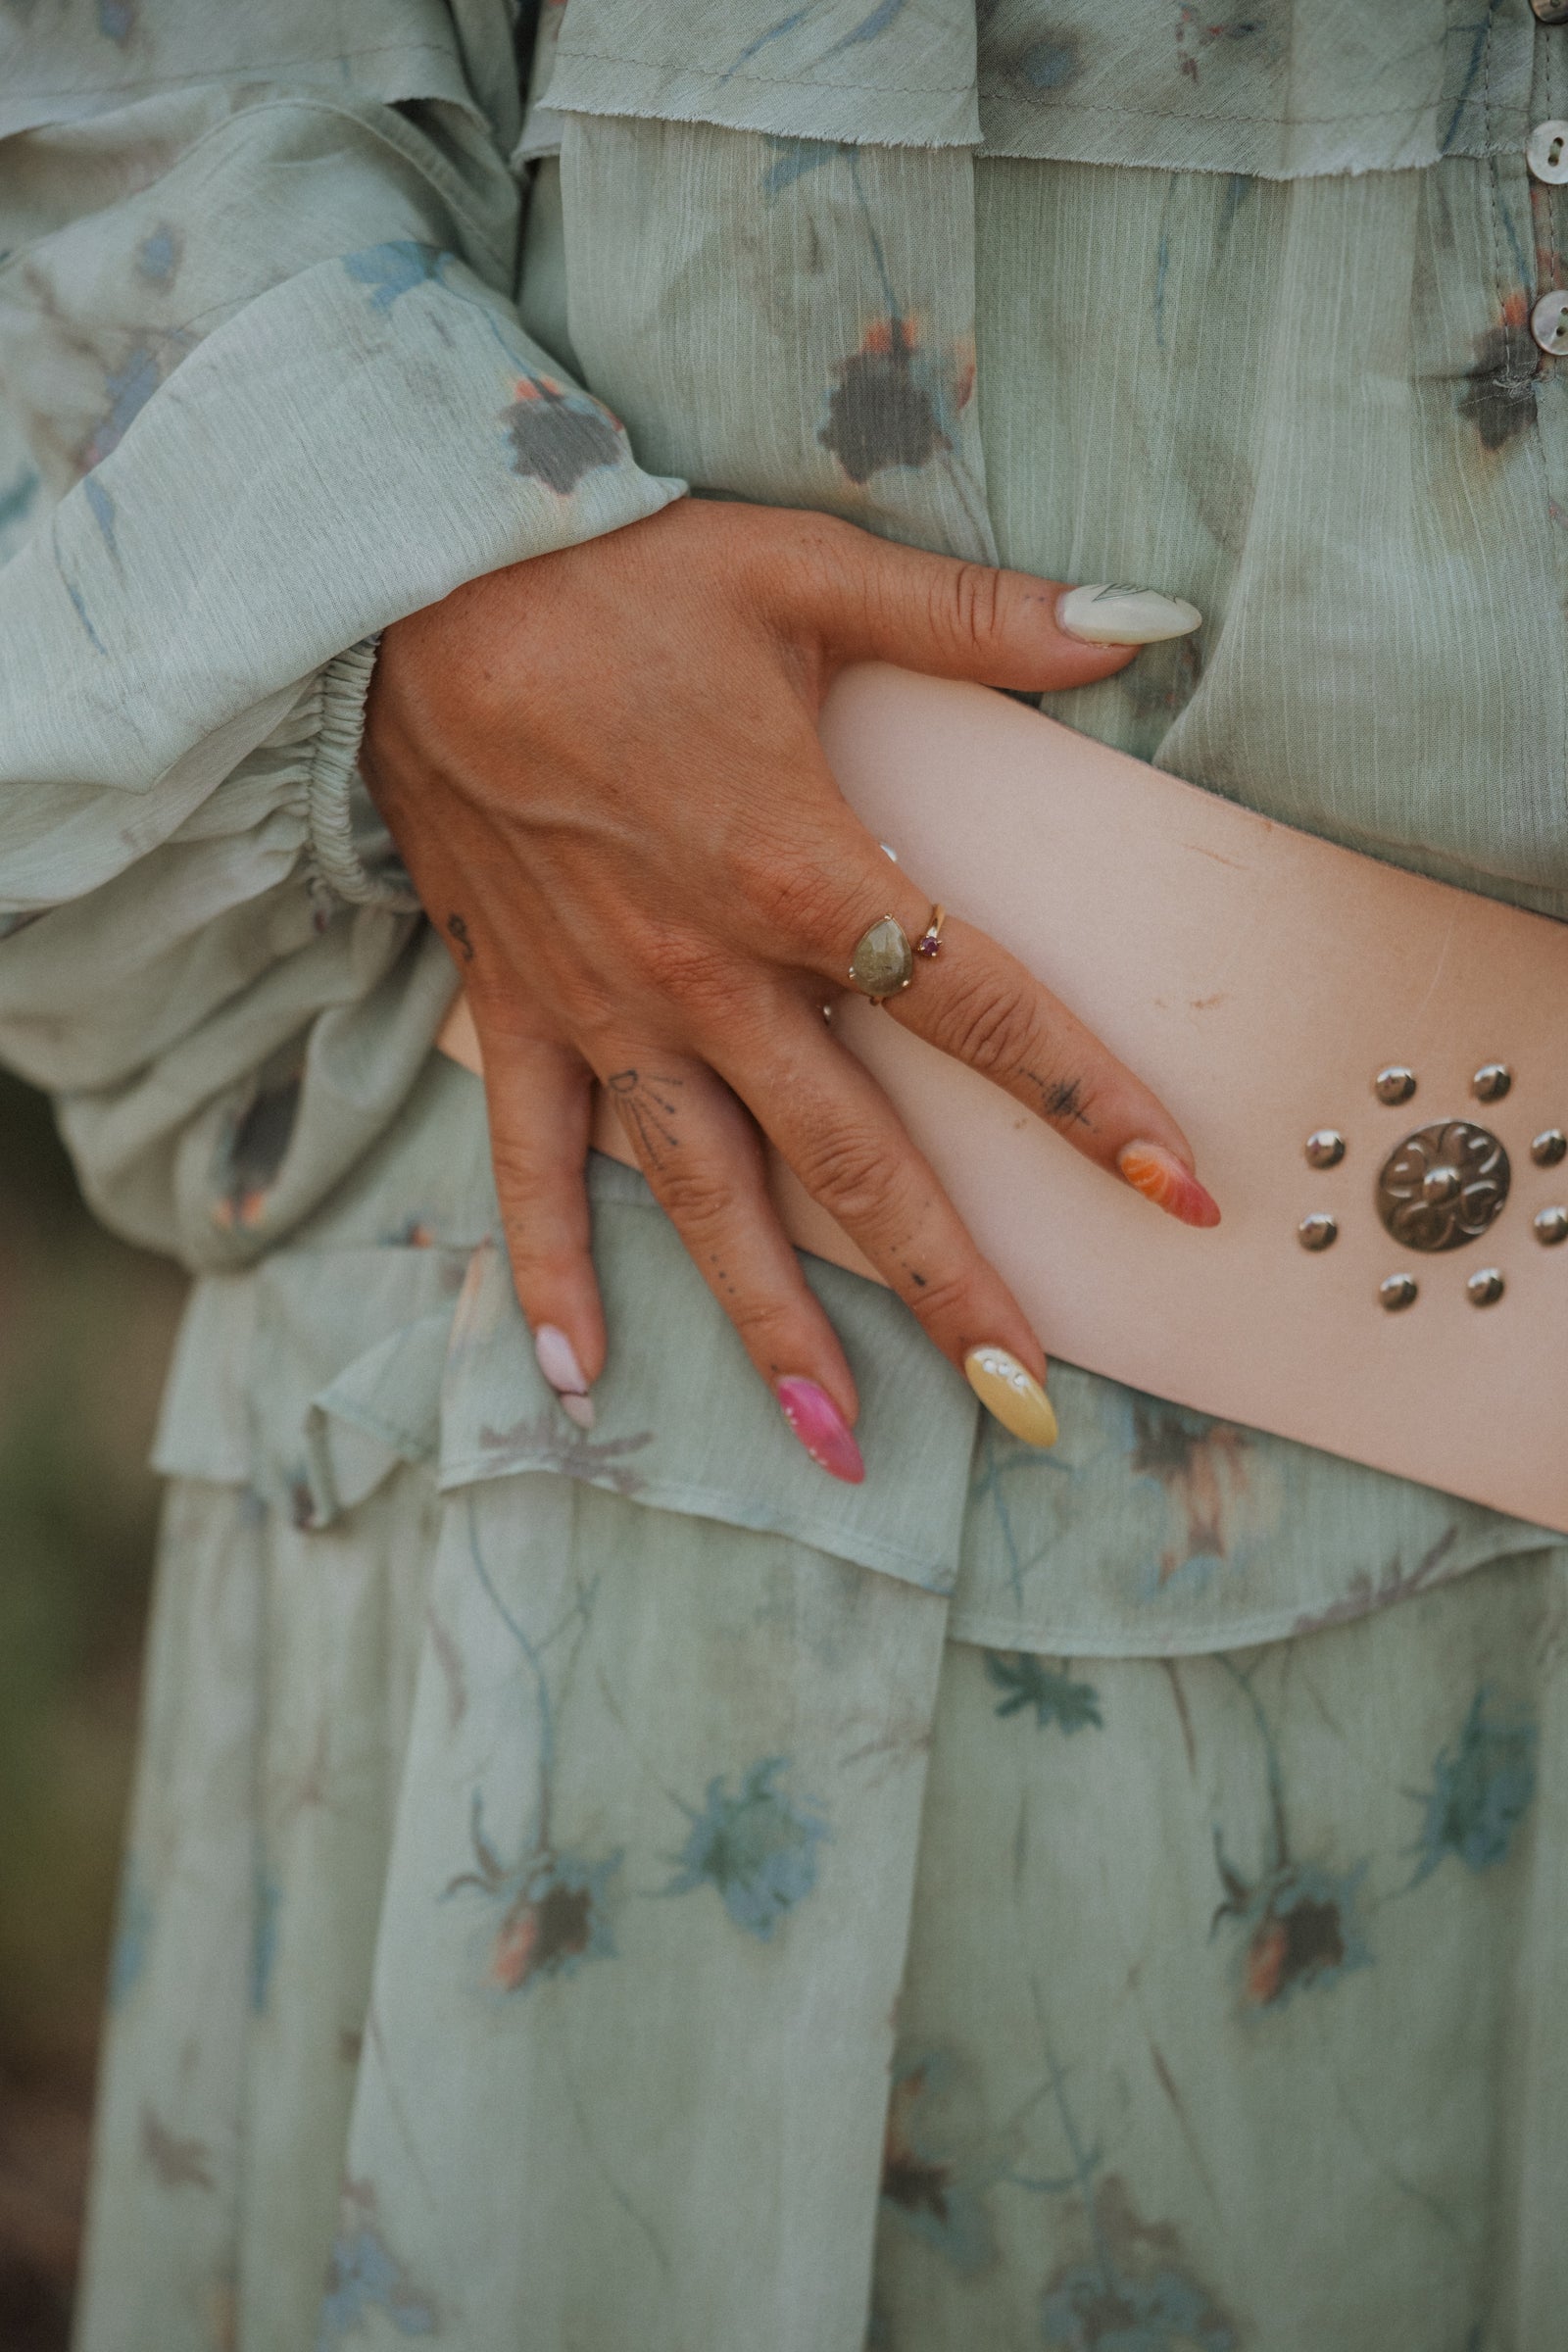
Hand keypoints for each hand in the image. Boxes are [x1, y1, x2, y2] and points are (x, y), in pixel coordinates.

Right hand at [360, 500, 1215, 1479]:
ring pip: (704, 1194)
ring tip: (833, 1437)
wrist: (410, 581)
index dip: (1090, 1103)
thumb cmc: (617, 574)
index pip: (980, 1013)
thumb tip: (1145, 620)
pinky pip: (529, 1163)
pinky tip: (573, 1377)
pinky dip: (548, 1267)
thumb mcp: (807, 570)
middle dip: (949, 1285)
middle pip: (856, 1157)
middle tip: (1025, 1404)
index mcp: (801, 871)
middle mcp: (708, 974)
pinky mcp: (515, 1009)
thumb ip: (980, 617)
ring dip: (768, 1321)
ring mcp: (605, 1009)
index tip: (1182, 1193)